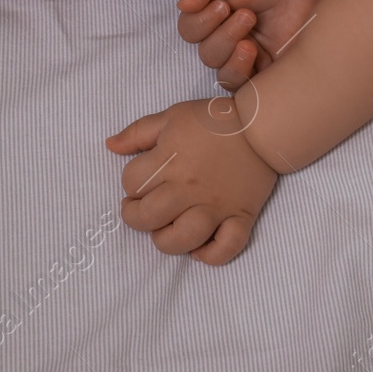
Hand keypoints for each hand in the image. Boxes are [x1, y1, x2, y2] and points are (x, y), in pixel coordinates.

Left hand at [105, 98, 278, 264]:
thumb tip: (110, 146)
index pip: (131, 183)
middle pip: (147, 217)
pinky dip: (211, 255)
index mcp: (170, 160)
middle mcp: (189, 187)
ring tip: (167, 229)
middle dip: (136, 216)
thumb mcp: (172, 116)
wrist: (263, 125)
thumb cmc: (215, 120)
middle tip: (144, 209)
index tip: (142, 181)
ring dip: (166, 240)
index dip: (131, 184)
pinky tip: (200, 249)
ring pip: (181, 240)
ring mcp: (216, 206)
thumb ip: (138, 132)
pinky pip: (226, 248)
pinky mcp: (240, 217)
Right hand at [176, 0, 333, 91]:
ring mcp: (244, 58)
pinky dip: (243, 72)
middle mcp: (224, 40)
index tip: (222, 5)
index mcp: (210, 17)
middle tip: (247, 14)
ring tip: (250, 40)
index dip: (201, 21)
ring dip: (232, 56)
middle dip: (223, 35)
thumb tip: (182, 4)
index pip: (190, 30)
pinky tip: (256, 53)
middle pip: (207, 53)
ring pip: (222, 73)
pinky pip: (244, 86)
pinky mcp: (264, 72)